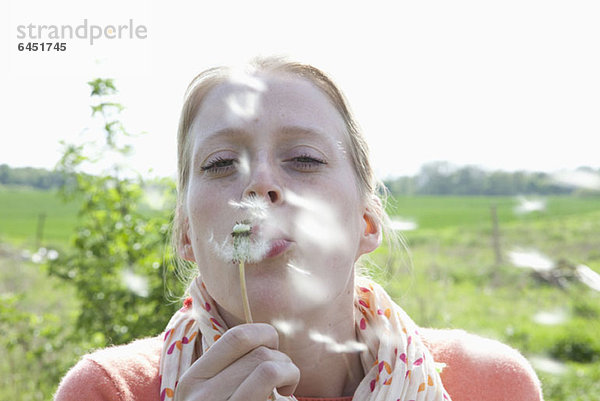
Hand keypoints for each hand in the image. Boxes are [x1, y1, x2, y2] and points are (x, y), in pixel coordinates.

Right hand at [174, 323, 299, 400]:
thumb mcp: (211, 398)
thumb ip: (226, 373)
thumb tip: (265, 339)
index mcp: (192, 381)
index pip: (235, 337)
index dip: (264, 335)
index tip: (273, 351)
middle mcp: (200, 394)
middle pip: (258, 351)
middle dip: (282, 359)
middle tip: (285, 378)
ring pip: (267, 363)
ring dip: (289, 371)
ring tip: (287, 387)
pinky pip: (268, 378)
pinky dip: (288, 379)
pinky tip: (286, 394)